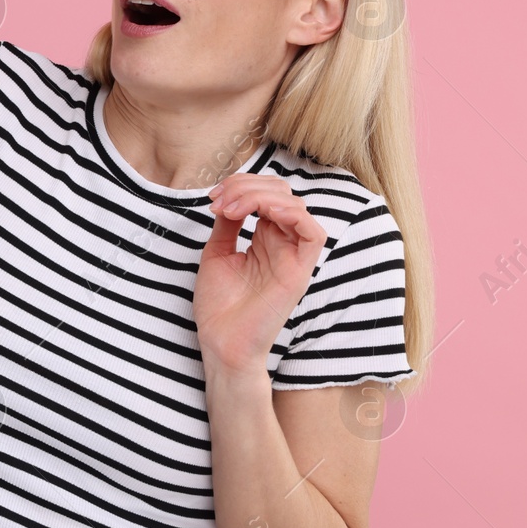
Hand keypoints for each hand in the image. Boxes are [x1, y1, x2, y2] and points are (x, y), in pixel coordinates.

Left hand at [193, 175, 327, 374]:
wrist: (221, 342)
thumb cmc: (219, 306)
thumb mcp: (217, 253)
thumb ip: (228, 223)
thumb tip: (230, 197)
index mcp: (265, 239)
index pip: (268, 195)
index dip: (241, 186)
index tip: (213, 198)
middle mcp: (283, 245)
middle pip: (282, 194)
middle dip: (247, 186)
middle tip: (219, 201)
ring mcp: (293, 258)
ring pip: (296, 206)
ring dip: (260, 197)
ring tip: (230, 209)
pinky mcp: (299, 272)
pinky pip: (313, 234)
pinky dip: (291, 214)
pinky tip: (262, 215)